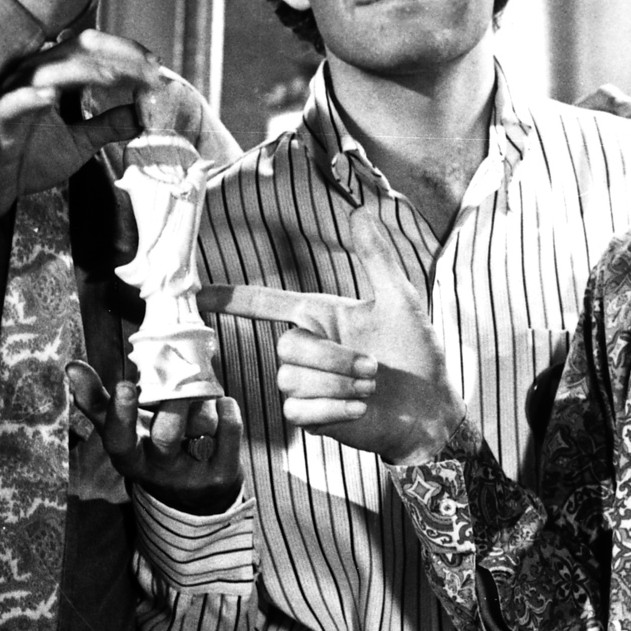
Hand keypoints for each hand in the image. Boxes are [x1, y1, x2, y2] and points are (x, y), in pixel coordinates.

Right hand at [0, 31, 162, 228]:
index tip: (156, 66)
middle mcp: (32, 76)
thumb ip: (108, 125)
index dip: (125, 52)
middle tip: (149, 68)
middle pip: (77, 48)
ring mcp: (12, 95)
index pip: (92, 49)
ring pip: (48, 68)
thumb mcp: (79, 143)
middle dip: (116, 54)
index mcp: (51, 75)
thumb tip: (142, 113)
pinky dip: (31, 96)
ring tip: (114, 74)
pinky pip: (12, 102)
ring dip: (84, 70)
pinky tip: (51, 94)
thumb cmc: (26, 160)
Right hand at [65, 362, 242, 514]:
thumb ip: (97, 402)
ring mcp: (192, 474)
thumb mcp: (122, 433)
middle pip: (165, 436)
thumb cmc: (151, 451)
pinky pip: (229, 435)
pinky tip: (221, 402)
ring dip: (203, 400)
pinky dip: (228, 412)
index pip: (119, 441)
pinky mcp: (222, 474)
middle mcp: (159, 470)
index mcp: (129, 458)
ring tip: (200, 387)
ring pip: (200, 429)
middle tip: (177, 377)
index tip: (125, 385)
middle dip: (173, 402)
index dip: (121, 414)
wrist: (194, 497)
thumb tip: (72, 367)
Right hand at [197, 204, 461, 464]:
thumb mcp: (400, 300)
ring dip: (337, 384)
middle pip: (286, 346)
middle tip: (375, 367)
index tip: (199, 294)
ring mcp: (305, 385)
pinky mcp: (309, 419)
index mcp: (319, 316)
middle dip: (333, 358)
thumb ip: (377, 257)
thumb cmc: (417, 354)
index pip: (265, 304)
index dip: (233, 298)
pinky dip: (332, 410)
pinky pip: (296, 411)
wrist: (431, 411)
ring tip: (371, 387)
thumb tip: (361, 212)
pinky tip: (359, 409)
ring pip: (290, 379)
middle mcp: (306, 348)